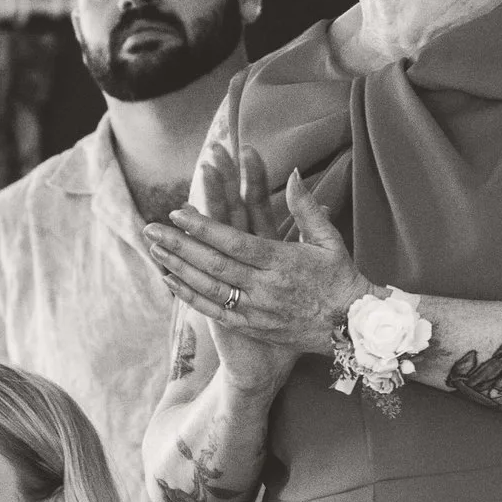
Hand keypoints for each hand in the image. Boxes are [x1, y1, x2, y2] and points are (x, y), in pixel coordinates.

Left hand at [140, 143, 371, 366]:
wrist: (350, 328)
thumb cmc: (340, 279)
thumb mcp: (328, 240)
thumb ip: (306, 207)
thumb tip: (292, 173)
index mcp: (282, 262)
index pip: (234, 242)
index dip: (204, 227)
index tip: (178, 213)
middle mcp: (265, 287)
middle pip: (214, 264)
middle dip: (180, 245)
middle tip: (151, 228)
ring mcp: (256, 310)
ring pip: (209, 287)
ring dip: (178, 268)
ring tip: (154, 250)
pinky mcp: (252, 327)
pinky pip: (215, 311)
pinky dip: (190, 296)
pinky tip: (171, 281)